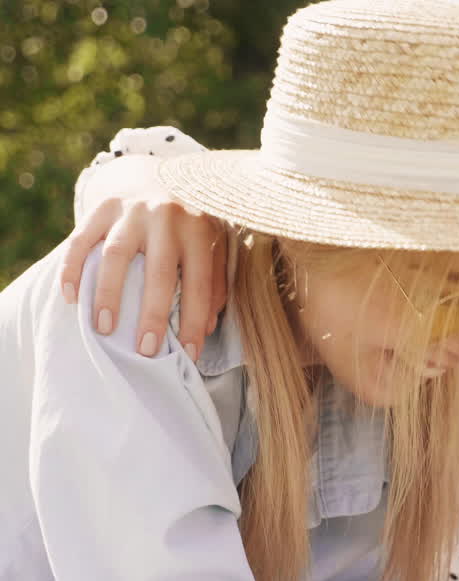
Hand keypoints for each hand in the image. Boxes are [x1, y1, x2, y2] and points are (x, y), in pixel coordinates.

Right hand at [59, 168, 227, 361]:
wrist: (156, 174)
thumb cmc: (188, 223)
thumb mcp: (212, 245)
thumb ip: (214, 282)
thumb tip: (208, 325)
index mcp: (200, 229)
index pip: (199, 281)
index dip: (194, 319)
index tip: (188, 354)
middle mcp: (167, 216)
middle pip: (159, 271)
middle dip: (152, 314)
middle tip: (145, 351)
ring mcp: (131, 210)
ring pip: (116, 254)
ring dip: (109, 294)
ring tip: (103, 329)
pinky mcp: (102, 206)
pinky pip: (80, 239)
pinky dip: (72, 268)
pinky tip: (70, 297)